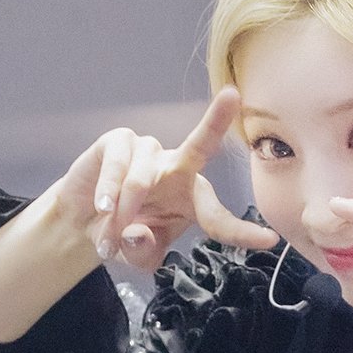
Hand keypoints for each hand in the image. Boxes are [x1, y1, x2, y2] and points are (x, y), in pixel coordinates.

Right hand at [53, 89, 279, 273]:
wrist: (83, 220)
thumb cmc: (121, 235)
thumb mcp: (137, 257)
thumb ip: (144, 253)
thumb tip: (138, 233)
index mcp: (192, 201)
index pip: (219, 219)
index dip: (242, 231)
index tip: (269, 239)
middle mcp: (176, 170)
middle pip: (200, 145)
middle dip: (216, 121)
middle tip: (232, 95)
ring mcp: (149, 152)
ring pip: (141, 181)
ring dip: (122, 213)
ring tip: (108, 236)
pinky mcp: (120, 142)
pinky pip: (118, 165)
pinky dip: (108, 192)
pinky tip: (100, 206)